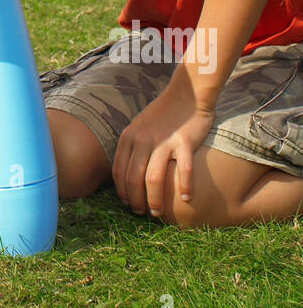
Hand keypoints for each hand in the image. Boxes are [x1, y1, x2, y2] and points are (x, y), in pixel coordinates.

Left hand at [112, 87, 214, 218]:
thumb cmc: (163, 113)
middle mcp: (142, 140)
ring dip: (154, 200)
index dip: (121, 190)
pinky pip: (183, 170)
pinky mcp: (184, 142)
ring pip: (153, 179)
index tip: (126, 202)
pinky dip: (184, 187)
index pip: (119, 170)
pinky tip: (186, 199)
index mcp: (129, 136)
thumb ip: (132, 145)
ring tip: (158, 213)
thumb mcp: (139, 126)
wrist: (187, 94)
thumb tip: (127, 171)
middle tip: (142, 213)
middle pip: (133, 178)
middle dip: (135, 200)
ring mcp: (163, 141)